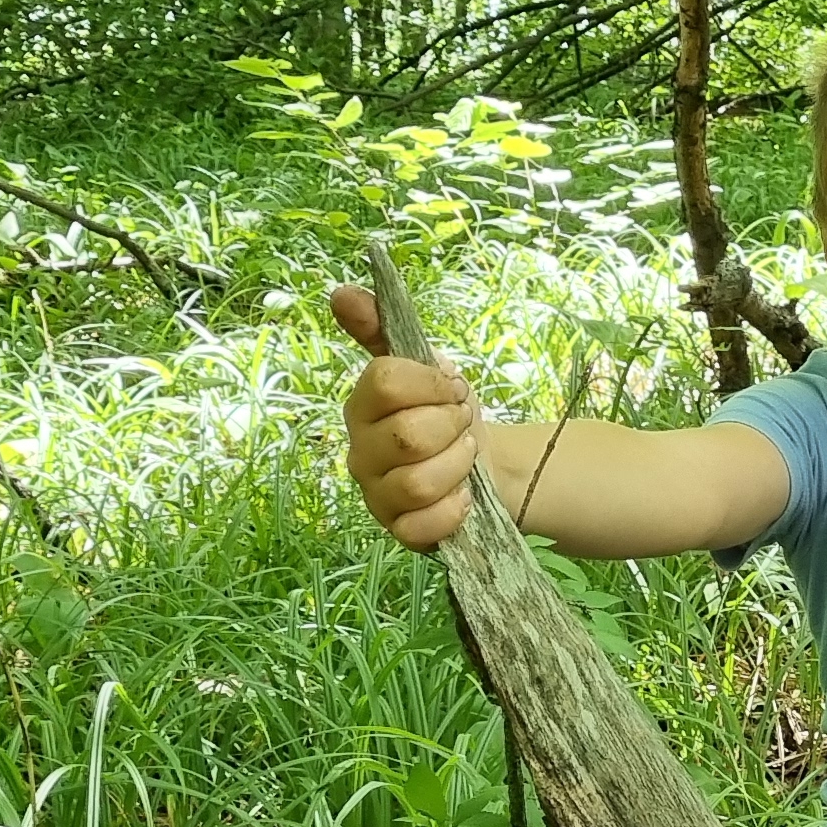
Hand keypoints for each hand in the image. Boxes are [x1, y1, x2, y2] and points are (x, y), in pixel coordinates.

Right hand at [332, 283, 480, 550]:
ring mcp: (376, 497)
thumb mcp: (425, 367)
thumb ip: (382, 329)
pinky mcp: (400, 533)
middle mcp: (359, 453)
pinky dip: (453, 511)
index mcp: (362, 406)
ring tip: (465, 456)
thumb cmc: (447, 415)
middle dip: (452, 425)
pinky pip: (422, 527)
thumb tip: (340, 293)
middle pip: (407, 436)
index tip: (453, 388)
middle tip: (463, 424)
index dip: (432, 382)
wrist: (485, 468)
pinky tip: (465, 497)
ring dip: (458, 465)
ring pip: (418, 483)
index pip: (385, 382)